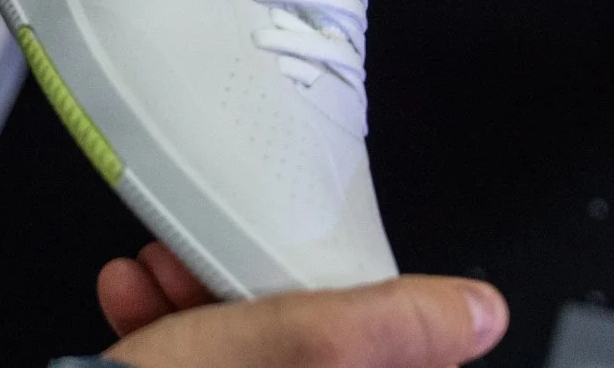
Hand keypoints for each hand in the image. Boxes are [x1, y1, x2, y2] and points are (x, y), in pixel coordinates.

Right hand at [96, 244, 507, 367]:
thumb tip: (479, 312)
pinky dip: (163, 324)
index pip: (396, 352)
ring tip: (156, 272)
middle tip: (215, 257)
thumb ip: (381, 327)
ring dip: (195, 293)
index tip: (311, 265)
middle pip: (311, 343)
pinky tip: (134, 297)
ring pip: (247, 346)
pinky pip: (194, 357)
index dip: (354, 297)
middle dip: (252, 282)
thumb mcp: (287, 352)